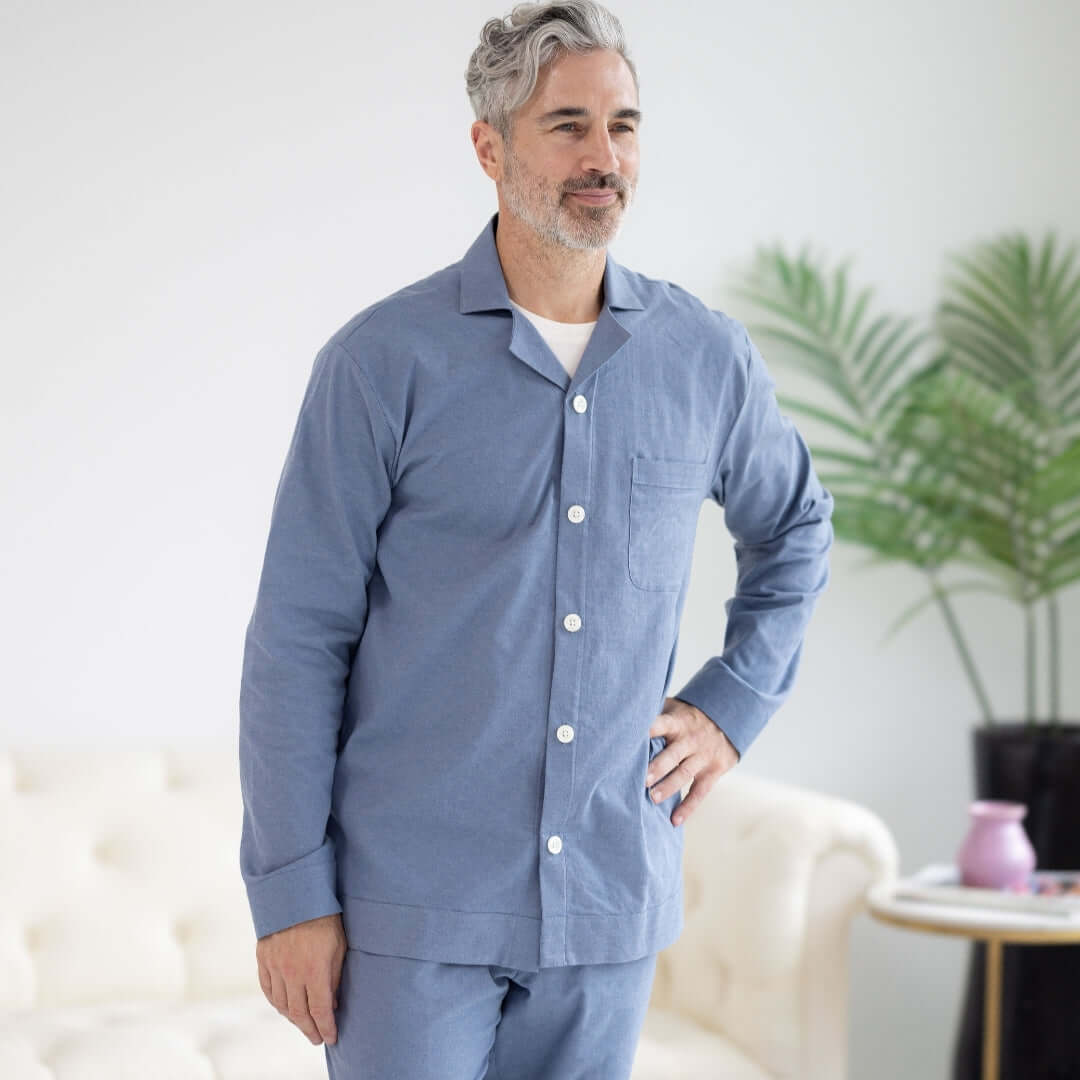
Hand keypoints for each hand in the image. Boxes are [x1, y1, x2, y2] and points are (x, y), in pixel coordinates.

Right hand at [256, 912, 345, 1045]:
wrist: (296, 893)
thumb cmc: (325, 918)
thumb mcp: (339, 947)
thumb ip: (334, 977)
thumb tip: (332, 1004)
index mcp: (314, 970)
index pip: (320, 1010)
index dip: (326, 1028)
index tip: (331, 1038)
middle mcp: (292, 973)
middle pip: (299, 1013)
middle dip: (310, 1029)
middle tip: (317, 1038)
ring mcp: (275, 966)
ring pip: (282, 1005)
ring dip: (293, 1019)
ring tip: (303, 1025)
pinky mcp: (263, 959)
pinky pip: (268, 990)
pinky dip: (276, 1003)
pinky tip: (284, 1008)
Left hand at [645, 696, 740, 826]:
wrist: (728, 718)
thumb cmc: (687, 716)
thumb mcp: (674, 707)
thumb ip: (654, 713)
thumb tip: (623, 717)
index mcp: (677, 722)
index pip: (661, 724)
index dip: (649, 731)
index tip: (633, 740)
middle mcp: (690, 739)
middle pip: (673, 754)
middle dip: (658, 767)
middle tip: (642, 780)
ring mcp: (703, 756)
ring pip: (684, 773)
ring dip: (668, 787)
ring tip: (652, 799)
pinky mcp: (713, 771)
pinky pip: (700, 792)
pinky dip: (688, 807)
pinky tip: (674, 820)